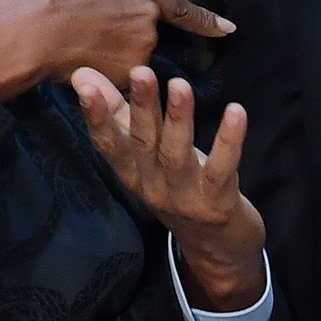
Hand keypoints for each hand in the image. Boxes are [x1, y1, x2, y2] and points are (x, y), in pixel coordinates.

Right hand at [0, 0, 232, 100]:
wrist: (37, 28)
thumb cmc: (54, 1)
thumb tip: (128, 11)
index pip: (180, 7)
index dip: (206, 19)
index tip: (229, 29)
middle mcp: (147, 17)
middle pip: (145, 37)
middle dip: (124, 40)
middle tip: (89, 34)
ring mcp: (140, 47)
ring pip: (133, 60)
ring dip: (114, 59)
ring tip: (81, 46)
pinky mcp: (129, 73)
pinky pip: (122, 79)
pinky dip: (108, 75)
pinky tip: (83, 63)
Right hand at [72, 65, 266, 311]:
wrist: (217, 249)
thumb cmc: (179, 187)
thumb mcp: (146, 155)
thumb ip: (118, 114)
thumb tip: (84, 73)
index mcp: (133, 174)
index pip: (108, 145)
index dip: (96, 116)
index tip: (84, 84)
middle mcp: (153, 187)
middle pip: (143, 144)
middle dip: (141, 107)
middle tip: (140, 71)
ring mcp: (184, 198)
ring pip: (177, 156)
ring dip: (179, 120)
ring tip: (180, 85)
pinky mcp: (217, 203)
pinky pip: (221, 169)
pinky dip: (228, 140)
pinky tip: (236, 111)